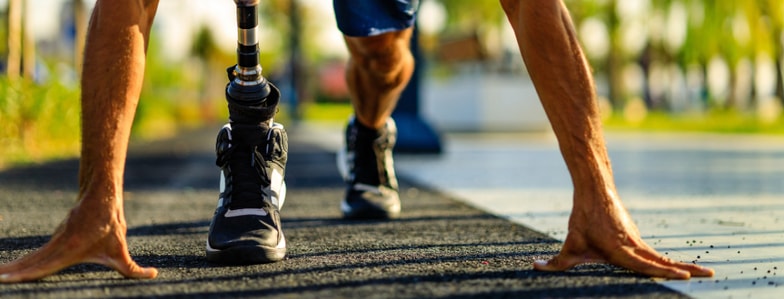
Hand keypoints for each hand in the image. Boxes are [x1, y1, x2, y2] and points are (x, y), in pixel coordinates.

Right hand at [0, 197, 156, 282]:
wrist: (100, 196)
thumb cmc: (110, 224)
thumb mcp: (121, 249)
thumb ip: (133, 267)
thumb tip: (153, 274)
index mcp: (70, 250)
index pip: (44, 266)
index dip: (26, 274)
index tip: (7, 279)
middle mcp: (58, 245)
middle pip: (31, 263)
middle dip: (13, 274)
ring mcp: (54, 241)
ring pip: (31, 258)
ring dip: (14, 268)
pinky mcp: (55, 239)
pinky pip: (36, 254)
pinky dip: (22, 262)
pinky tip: (11, 269)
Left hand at [534, 193, 714, 278]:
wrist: (596, 190)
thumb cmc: (583, 218)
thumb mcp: (570, 242)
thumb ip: (556, 261)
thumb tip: (535, 267)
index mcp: (620, 249)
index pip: (645, 264)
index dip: (664, 271)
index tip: (683, 274)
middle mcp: (634, 245)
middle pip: (661, 262)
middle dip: (684, 270)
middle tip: (709, 275)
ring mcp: (638, 241)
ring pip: (661, 257)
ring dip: (681, 266)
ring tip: (704, 274)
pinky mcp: (637, 239)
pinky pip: (655, 254)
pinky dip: (669, 262)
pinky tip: (680, 269)